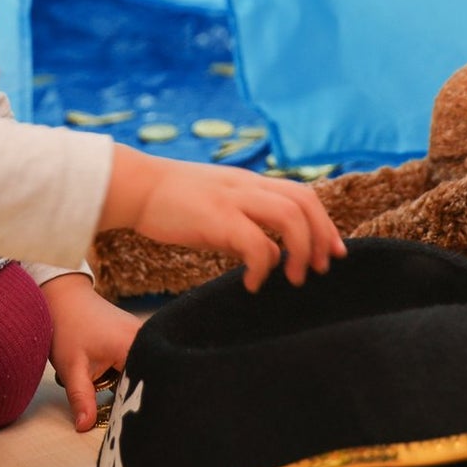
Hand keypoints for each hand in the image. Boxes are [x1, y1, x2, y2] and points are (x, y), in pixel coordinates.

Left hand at [42, 273, 141, 432]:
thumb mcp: (72, 368)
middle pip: (145, 379)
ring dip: (124, 385)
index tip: (122, 422)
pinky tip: (106, 376)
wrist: (63, 296)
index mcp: (134, 344)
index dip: (134, 407)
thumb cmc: (67, 327)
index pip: (145, 386)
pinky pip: (135, 362)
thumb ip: (82, 399)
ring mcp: (140, 334)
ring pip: (139, 372)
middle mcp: (144, 337)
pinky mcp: (133, 335)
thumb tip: (85, 427)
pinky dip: (123, 374)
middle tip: (110, 408)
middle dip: (129, 397)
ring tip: (104, 386)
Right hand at [99, 146, 345, 292]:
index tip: (332, 252)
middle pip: (303, 201)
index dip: (324, 222)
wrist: (134, 186)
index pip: (301, 193)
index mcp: (247, 181)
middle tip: (321, 269)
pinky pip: (256, 244)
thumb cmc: (170, 200)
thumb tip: (266, 251)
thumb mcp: (215, 200)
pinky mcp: (216, 218)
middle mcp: (246, 185)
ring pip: (289, 217)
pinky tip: (252, 284)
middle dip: (321, 237)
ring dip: (300, 251)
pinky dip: (263, 267)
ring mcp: (232, 199)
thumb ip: (242, 217)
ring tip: (293, 280)